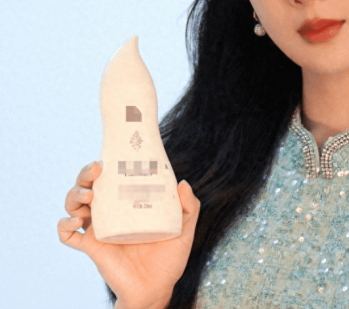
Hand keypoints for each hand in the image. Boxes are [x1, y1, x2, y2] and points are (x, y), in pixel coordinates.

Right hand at [58, 161, 200, 308]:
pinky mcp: (92, 247)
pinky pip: (68, 235)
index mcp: (129, 203)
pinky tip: (75, 221)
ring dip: (74, 195)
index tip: (113, 154)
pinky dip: (64, 226)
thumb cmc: (169, 258)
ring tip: (88, 195)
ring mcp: (99, 229)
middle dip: (86, 173)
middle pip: (88, 186)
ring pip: (74, 205)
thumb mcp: (184, 229)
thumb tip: (182, 183)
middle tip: (97, 168)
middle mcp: (110, 212)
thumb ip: (189, 207)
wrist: (156, 289)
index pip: (113, 177)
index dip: (109, 163)